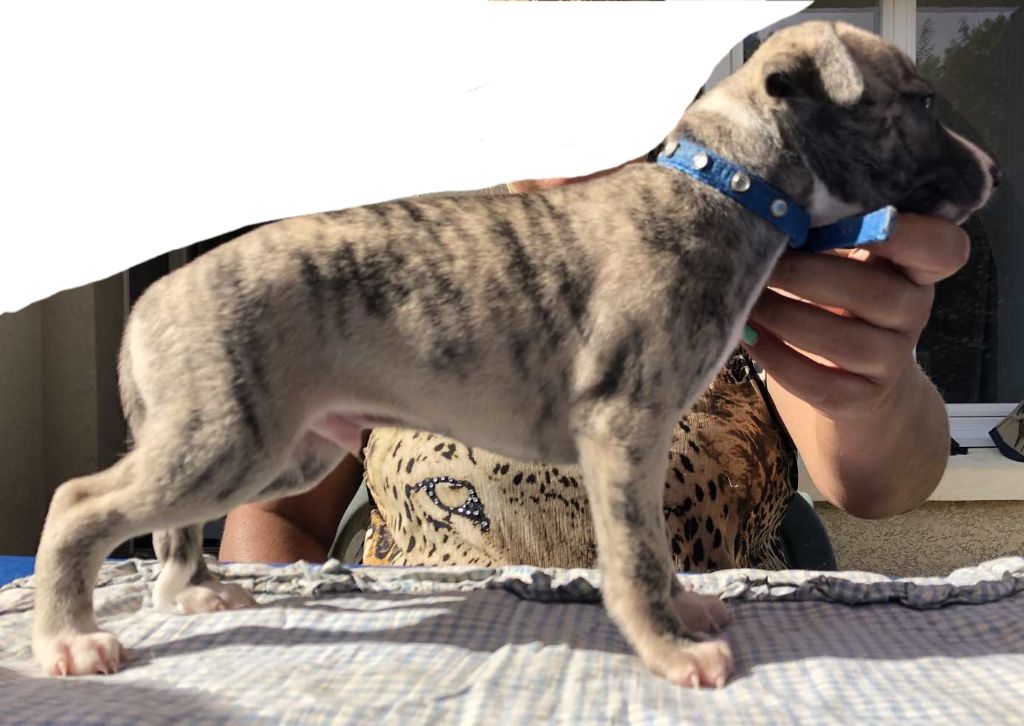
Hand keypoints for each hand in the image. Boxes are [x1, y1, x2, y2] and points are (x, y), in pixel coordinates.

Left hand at [743, 214, 969, 420]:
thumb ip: (832, 233)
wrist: (859, 382)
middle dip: (808, 276)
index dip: (906, 233)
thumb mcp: (851, 262)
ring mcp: (892, 361)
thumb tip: (773, 205)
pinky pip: (819, 382)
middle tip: (760, 261)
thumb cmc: (843, 300)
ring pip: (845, 341)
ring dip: (786, 317)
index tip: (844, 220)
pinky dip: (777, 359)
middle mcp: (914, 313)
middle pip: (877, 293)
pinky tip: (748, 336)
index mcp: (916, 269)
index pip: (944, 248)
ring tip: (745, 300)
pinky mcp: (860, 398)